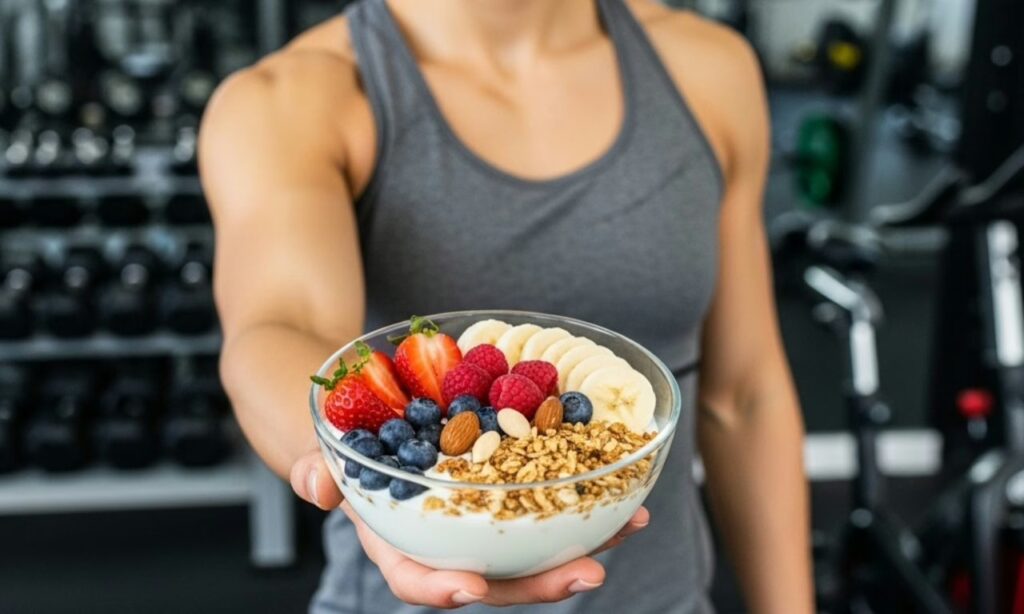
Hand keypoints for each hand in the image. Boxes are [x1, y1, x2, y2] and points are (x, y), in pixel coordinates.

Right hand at [290, 449, 649, 607]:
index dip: (442, 588)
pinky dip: (587, 497)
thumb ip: (315, 469)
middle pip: (496, 575)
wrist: (367, 409)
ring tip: (629, 524)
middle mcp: (447, 538)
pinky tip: (625, 488)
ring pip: (534, 544)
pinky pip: (549, 500)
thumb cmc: (341, 438)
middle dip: (542, 580)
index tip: (472, 589)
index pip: (415, 578)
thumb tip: (318, 486)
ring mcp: (483, 518)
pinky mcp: (508, 488)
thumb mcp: (318, 447)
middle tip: (587, 574)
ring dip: (584, 540)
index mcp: (398, 540)